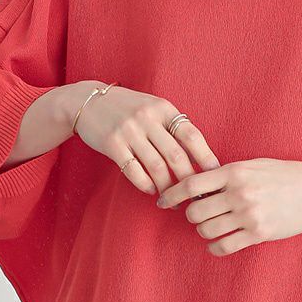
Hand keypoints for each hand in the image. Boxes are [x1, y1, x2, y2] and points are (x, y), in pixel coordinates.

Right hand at [66, 81, 220, 194]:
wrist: (87, 101)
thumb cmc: (127, 108)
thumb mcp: (153, 107)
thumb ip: (173, 126)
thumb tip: (200, 156)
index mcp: (163, 108)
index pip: (192, 136)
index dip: (206, 158)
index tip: (214, 176)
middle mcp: (148, 118)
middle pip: (177, 156)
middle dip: (189, 181)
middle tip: (195, 197)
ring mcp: (129, 131)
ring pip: (157, 167)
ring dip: (167, 188)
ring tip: (173, 201)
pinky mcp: (112, 144)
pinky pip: (134, 171)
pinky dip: (146, 185)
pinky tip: (151, 191)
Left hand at [155, 158, 301, 255]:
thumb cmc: (285, 174)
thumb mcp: (253, 165)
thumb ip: (226, 173)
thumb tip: (196, 184)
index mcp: (235, 172)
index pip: (191, 184)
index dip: (171, 194)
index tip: (162, 201)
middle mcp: (239, 193)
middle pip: (195, 211)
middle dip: (192, 216)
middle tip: (198, 216)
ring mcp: (249, 214)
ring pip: (207, 230)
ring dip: (204, 231)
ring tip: (212, 228)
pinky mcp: (259, 233)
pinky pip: (224, 245)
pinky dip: (215, 247)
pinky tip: (218, 243)